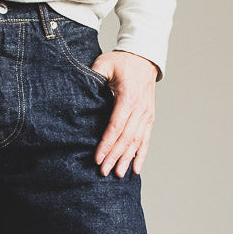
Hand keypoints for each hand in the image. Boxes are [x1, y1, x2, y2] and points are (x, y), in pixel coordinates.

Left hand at [89, 50, 157, 176]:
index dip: (106, 144)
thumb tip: (83, 90)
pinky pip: (145, 140)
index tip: (97, 157)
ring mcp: (146, 115)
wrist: (144, 58)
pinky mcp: (149, 119)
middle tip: (103, 171)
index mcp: (128, 98)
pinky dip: (141, 156)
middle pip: (126, 138)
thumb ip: (95, 76)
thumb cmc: (122, 62)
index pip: (116, 126)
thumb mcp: (105, 63)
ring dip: (127, 160)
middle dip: (114, 156)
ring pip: (136, 142)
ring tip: (117, 174)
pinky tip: (135, 170)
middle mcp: (140, 109)